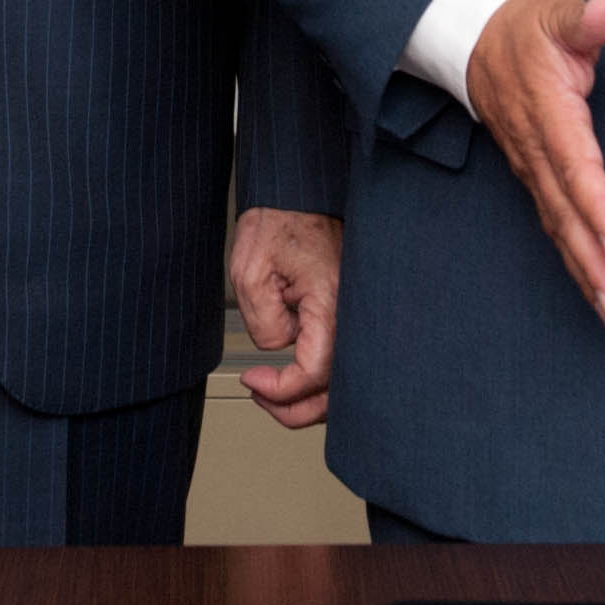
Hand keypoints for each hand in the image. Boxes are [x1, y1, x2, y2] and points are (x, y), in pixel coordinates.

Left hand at [227, 207, 343, 427]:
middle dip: (295, 409)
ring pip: (341, 381)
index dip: (280, 390)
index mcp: (331, 303)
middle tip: (261, 398)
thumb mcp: (251, 271)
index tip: (252, 380)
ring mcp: (353, 317)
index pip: (314, 374)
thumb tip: (277, 349)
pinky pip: (339, 359)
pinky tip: (290, 374)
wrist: (299, 195)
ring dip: (307, 398)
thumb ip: (263, 322)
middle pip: (336, 390)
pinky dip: (317, 379)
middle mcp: (350, 315)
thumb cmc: (278, 222)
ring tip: (270, 390)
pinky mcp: (349, 315)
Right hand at [466, 0, 604, 326]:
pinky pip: (557, 225)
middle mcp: (535, 148)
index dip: (595, 204)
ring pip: (558, 226)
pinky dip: (579, 261)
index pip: (572, 162)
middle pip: (563, 211)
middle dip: (591, 259)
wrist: (476, 40)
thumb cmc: (524, 27)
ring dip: (586, 271)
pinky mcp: (535, 179)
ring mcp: (531, 168)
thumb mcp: (552, 11)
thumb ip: (580, 18)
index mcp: (546, 108)